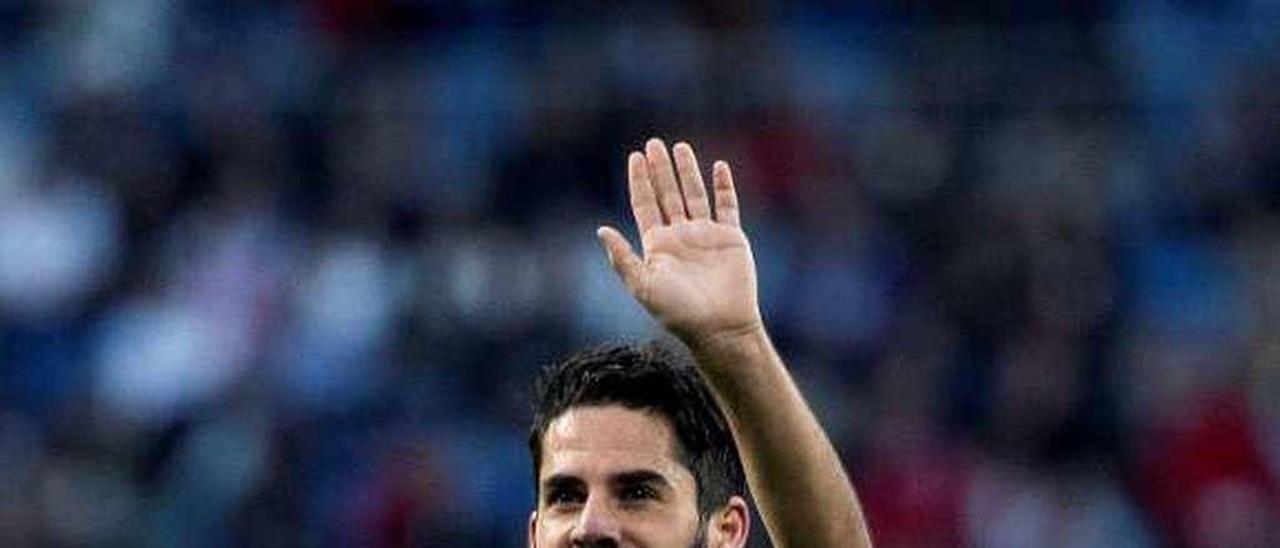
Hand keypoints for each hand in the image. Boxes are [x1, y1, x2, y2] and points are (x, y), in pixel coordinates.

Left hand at [597, 138, 762, 342]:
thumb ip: (622, 258)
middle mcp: (680, 236)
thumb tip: (601, 229)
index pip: (645, 204)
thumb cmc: (678, 312)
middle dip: (660, 169)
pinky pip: (727, 205)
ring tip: (680, 147)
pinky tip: (719, 166)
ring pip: (695, 194)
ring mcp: (706, 235)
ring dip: (688, 171)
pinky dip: (724, 186)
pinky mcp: (731, 237)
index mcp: (657, 245)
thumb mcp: (643, 286)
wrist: (720, 328)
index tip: (634, 156)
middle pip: (667, 193)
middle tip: (653, 143)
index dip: (639, 180)